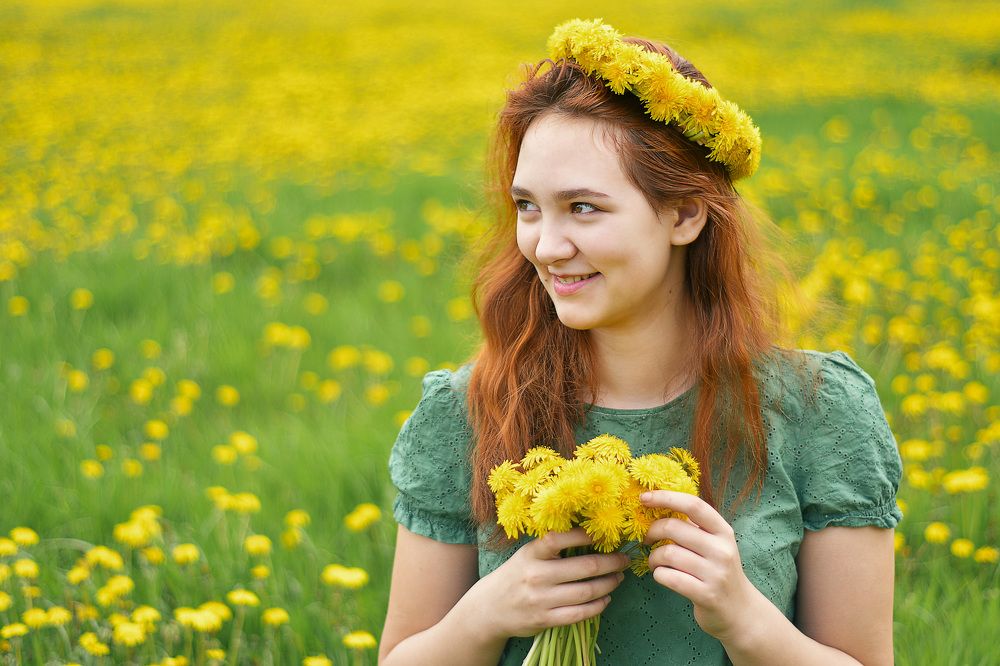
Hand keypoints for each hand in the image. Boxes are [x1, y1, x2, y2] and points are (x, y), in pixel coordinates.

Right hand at [468, 527, 628, 639]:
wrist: (490, 608)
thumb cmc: (515, 575)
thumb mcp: (526, 555)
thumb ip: (551, 547)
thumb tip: (589, 533)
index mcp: (531, 553)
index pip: (561, 538)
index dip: (586, 535)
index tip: (605, 533)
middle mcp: (536, 575)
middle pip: (584, 567)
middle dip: (611, 562)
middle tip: (624, 559)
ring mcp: (541, 599)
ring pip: (586, 592)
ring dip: (608, 584)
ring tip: (618, 578)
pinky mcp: (545, 620)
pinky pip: (579, 614)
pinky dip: (597, 606)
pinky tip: (605, 599)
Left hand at [641, 490, 758, 642]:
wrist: (740, 612)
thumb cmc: (718, 571)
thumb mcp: (715, 544)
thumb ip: (694, 526)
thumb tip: (658, 501)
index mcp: (723, 531)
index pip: (693, 505)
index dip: (666, 497)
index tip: (644, 498)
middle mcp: (722, 550)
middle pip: (674, 527)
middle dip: (652, 531)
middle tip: (647, 540)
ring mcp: (716, 573)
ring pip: (667, 553)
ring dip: (653, 558)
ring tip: (655, 563)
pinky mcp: (706, 595)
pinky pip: (668, 577)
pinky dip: (658, 575)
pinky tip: (662, 576)